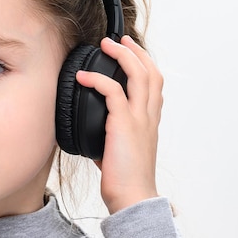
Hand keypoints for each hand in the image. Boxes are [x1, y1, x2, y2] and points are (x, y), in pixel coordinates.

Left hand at [76, 35, 161, 214]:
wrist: (132, 197)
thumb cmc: (124, 181)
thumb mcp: (117, 153)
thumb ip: (109, 138)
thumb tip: (90, 135)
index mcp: (149, 123)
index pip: (154, 85)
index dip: (144, 65)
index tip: (129, 54)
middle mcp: (148, 117)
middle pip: (151, 72)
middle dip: (135, 51)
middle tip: (118, 40)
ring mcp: (139, 119)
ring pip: (138, 75)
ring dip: (122, 55)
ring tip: (106, 45)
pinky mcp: (124, 125)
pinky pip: (112, 92)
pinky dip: (97, 80)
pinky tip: (83, 77)